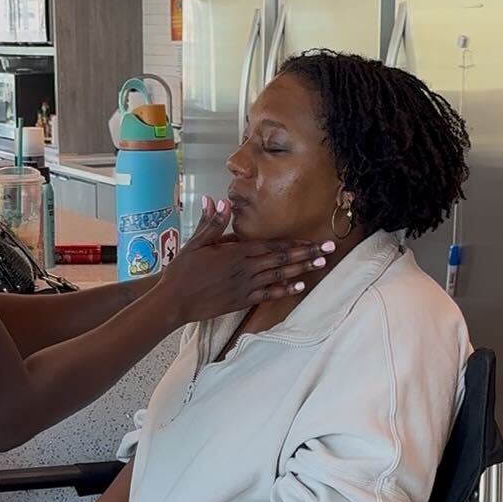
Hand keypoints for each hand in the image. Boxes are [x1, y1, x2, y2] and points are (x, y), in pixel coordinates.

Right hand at [159, 200, 334, 322]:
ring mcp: (245, 286)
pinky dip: (284, 290)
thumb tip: (218, 200)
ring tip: (321, 265)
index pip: (272, 246)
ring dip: (302, 270)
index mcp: (235, 253)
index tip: (313, 241)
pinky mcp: (241, 300)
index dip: (295, 244)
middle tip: (329, 250)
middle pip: (282, 260)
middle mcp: (245, 269)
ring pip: (279, 276)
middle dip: (307, 255)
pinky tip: (299, 286)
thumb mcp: (195, 242)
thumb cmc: (182, 270)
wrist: (173, 301)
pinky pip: (268, 294)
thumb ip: (211, 222)